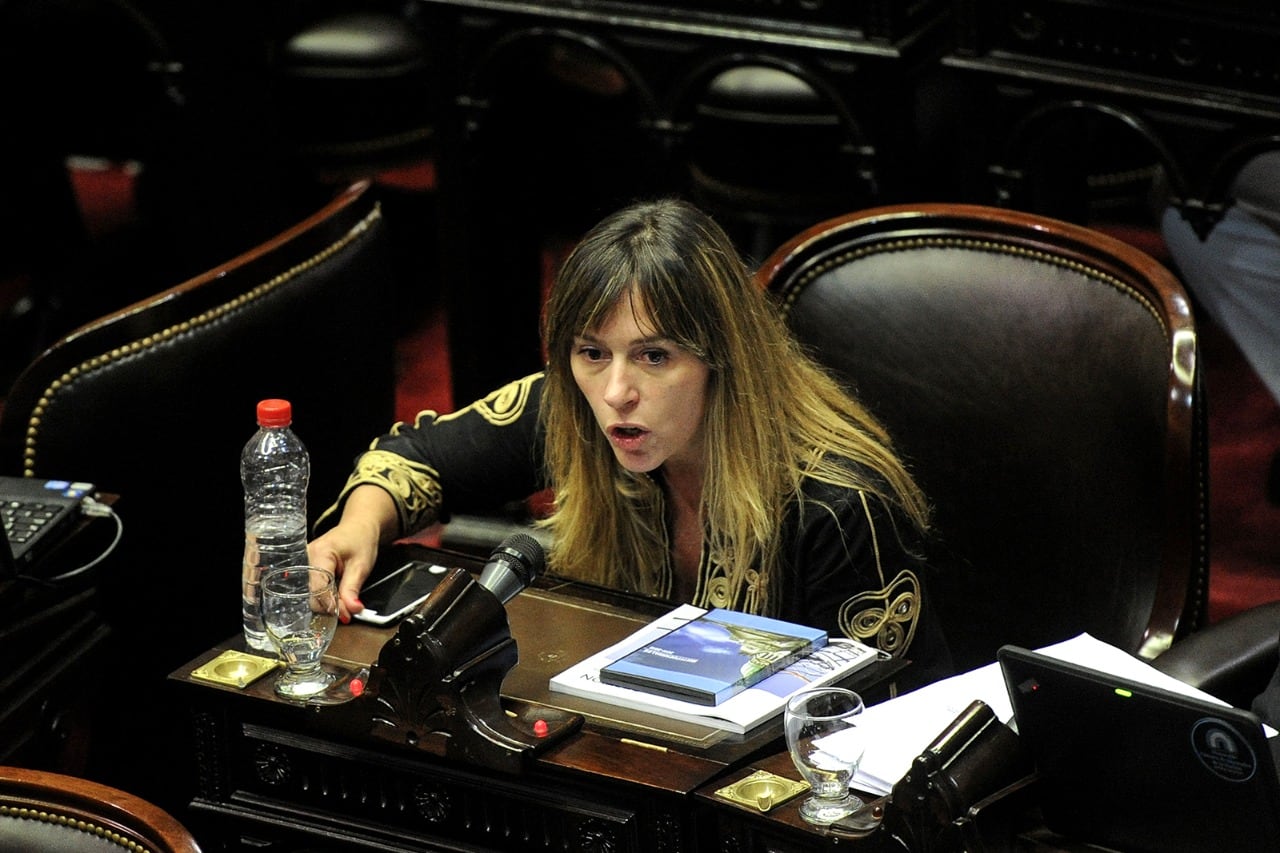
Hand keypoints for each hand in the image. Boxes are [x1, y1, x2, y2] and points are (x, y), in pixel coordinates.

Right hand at [307, 486, 398, 621]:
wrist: (358, 528)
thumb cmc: (360, 541)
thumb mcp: (361, 565)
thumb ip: (353, 589)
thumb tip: (351, 610)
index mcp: (319, 554)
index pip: (319, 587)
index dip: (331, 605)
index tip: (345, 615)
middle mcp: (304, 559)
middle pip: (310, 594)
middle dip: (329, 606)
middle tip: (347, 612)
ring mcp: (302, 564)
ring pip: (309, 594)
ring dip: (327, 603)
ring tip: (343, 604)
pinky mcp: (305, 570)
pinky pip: (311, 589)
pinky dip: (324, 597)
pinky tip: (335, 598)